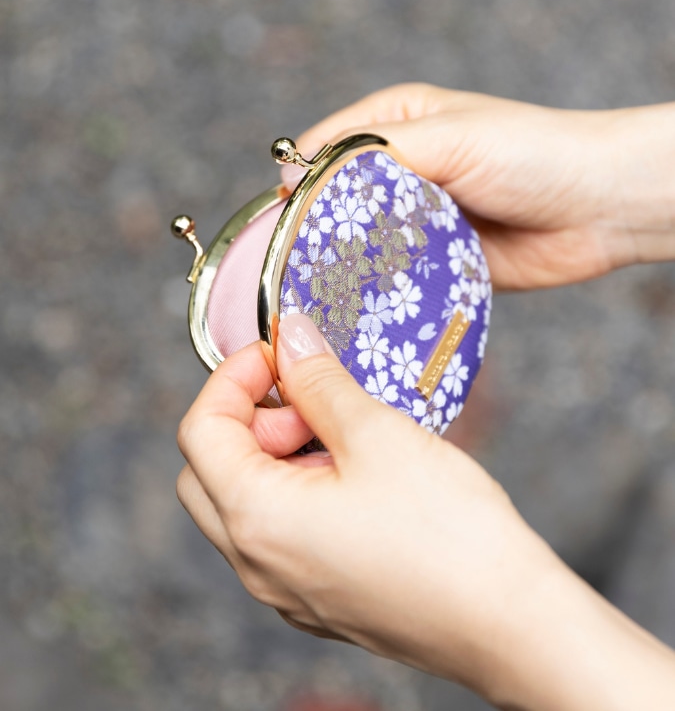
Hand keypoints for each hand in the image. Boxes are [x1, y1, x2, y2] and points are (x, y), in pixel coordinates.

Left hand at [176, 314, 674, 708]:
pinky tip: (355, 475)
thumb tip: (290, 338)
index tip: (277, 354)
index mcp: (257, 520)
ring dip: (275, 456)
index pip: (199, 432)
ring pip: (245, 505)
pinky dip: (297, 491)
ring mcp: (285, 590)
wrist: (510, 625)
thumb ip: (319, 381)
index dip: (231, 379)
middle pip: (209, 472)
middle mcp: (257, 565)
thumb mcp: (377, 434)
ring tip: (342, 434)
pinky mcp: (318, 599)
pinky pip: (280, 535)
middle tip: (307, 399)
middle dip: (249, 420)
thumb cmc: (449, 534)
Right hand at [284, 84, 674, 289]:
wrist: (598, 208)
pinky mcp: (436, 259)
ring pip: (361, 242)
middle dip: (315, 229)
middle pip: (336, 201)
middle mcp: (400, 170)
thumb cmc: (531, 152)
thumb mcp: (448, 135)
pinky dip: (379, 287)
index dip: (297, 182)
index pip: (323, 150)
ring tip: (319, 288)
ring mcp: (416, 218)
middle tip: (291, 263)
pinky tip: (360, 302)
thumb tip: (297, 175)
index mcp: (396, 124)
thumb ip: (374, 152)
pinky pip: (394, 274)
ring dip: (346, 262)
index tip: (278, 218)